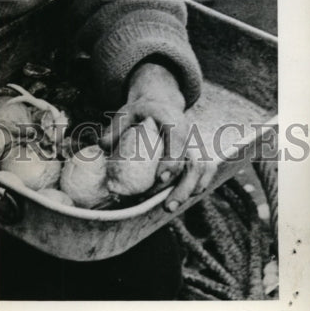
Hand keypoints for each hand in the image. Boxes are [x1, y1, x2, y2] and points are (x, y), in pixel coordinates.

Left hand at [100, 61, 217, 211]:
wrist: (159, 103)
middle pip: (193, 161)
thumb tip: (102, 146)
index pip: (177, 141)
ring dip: (189, 190)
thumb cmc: (140, 112)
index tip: (160, 178)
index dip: (172, 161)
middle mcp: (187, 132)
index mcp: (170, 119)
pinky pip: (206, 169)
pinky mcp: (198, 152)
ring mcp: (194, 142)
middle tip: (166, 205)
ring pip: (202, 168)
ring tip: (170, 207)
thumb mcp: (126, 113)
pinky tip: (184, 198)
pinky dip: (199, 184)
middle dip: (182, 186)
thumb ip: (115, 128)